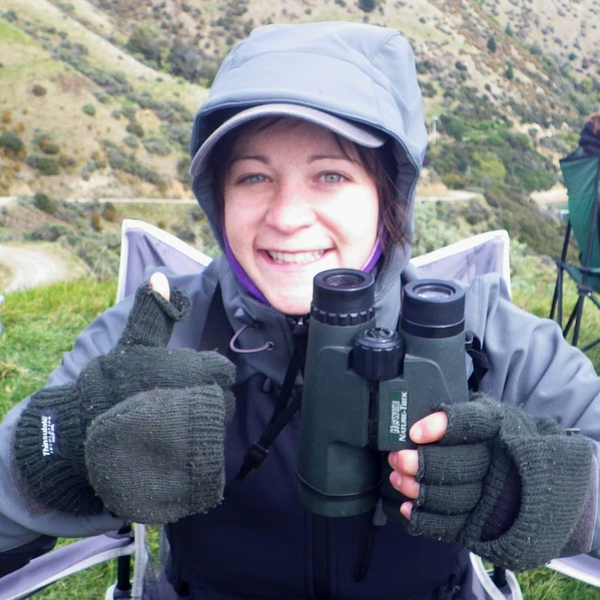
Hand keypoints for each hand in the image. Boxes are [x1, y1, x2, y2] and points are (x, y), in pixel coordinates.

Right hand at [16, 274, 235, 521]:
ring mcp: (194, 431)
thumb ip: (152, 312)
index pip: (223, 369)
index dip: (209, 372)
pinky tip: (176, 444)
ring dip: (203, 422)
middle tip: (180, 399)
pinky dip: (197, 448)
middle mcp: (198, 398)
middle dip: (209, 398)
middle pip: (225, 399)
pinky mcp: (186, 460)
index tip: (190, 376)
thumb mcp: (131, 344)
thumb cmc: (109, 384)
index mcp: (191, 368)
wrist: (78, 434)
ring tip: (175, 421)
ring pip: (217, 426)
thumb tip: (159, 275)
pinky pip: (207, 452)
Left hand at [386, 395, 593, 570]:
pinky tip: (408, 507)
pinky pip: (455, 526)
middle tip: (397, 456)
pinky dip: (426, 518)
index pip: (471, 423)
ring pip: (454, 497)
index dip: (442, 427)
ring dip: (418, 489)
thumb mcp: (488, 413)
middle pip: (458, 466)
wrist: (542, 471)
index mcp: (499, 427)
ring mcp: (495, 496)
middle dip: (421, 462)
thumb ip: (461, 413)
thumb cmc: (500, 435)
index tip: (415, 432)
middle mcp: (500, 462)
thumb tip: (418, 416)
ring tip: (397, 477)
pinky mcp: (486, 522)